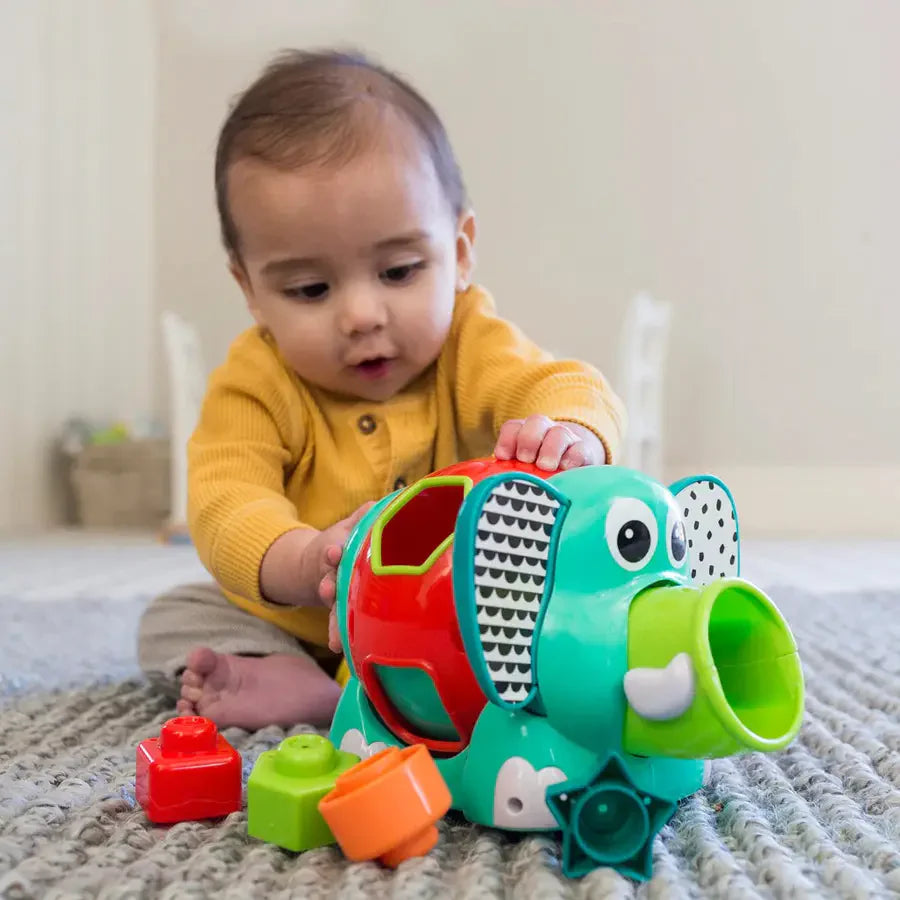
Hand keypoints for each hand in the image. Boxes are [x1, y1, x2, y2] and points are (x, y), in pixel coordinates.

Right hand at [260, 502, 373, 627]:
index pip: (334, 549)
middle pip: (330, 579)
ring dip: (334, 621)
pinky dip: (339, 635)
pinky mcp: (342, 610)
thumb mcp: (352, 524)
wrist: (325, 559)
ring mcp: (337, 593)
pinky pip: (340, 623)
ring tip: (335, 638)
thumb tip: (383, 502)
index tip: (333, 552)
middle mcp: (333, 573)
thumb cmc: (347, 539)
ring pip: (334, 608)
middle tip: (328, 591)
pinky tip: (338, 648)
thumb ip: (364, 516)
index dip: (334, 551)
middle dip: (329, 586)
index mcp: (338, 550)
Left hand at [493, 415, 606, 470]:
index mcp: (525, 433)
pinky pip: (580, 449)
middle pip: (536, 423)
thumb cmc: (538, 474)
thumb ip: (506, 473)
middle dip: (528, 439)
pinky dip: (573, 457)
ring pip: (559, 433)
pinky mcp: (585, 452)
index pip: (513, 427)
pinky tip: (566, 468)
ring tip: (545, 466)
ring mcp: (566, 440)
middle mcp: (546, 431)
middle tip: (525, 459)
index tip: (503, 457)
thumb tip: (484, 485)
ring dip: (550, 448)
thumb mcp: (521, 470)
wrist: (574, 469)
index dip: (507, 439)